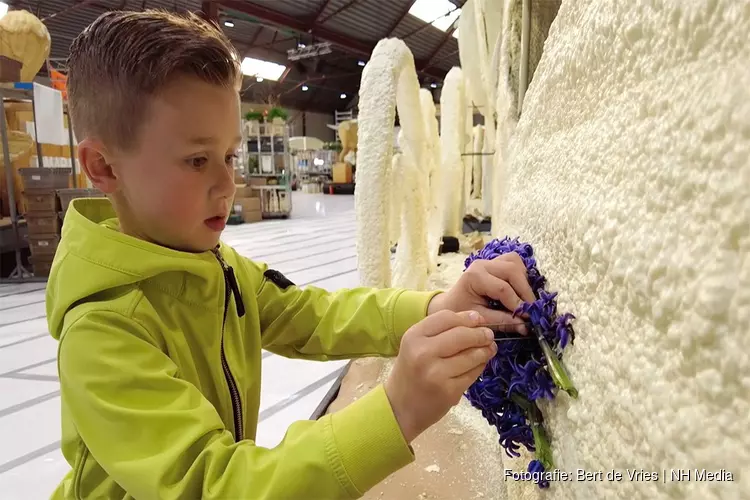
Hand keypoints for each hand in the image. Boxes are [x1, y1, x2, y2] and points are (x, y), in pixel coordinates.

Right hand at [384, 310, 496, 442]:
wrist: (399, 407)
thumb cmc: (411, 371)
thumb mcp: (416, 345)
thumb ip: (441, 331)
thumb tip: (476, 318)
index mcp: (413, 337)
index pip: (446, 317)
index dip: (467, 317)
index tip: (479, 320)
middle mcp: (423, 353)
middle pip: (462, 334)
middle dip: (480, 334)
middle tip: (489, 336)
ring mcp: (436, 373)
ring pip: (471, 355)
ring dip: (485, 351)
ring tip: (489, 349)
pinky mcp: (448, 391)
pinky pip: (472, 374)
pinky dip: (480, 367)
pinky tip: (480, 364)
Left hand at [427, 253, 535, 333]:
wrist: (451, 303)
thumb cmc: (461, 312)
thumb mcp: (481, 319)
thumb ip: (503, 321)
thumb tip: (526, 326)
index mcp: (474, 277)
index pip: (503, 288)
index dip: (518, 304)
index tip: (528, 318)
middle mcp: (482, 264)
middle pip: (512, 271)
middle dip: (525, 291)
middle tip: (531, 310)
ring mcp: (489, 261)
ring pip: (515, 263)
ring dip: (524, 281)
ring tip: (524, 300)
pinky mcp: (495, 262)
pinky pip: (514, 263)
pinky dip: (521, 275)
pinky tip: (519, 291)